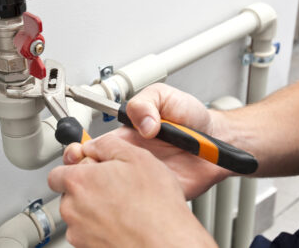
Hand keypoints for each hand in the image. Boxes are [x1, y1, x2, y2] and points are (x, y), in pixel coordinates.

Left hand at [49, 134, 217, 247]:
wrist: (166, 243)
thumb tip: (95, 145)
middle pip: (70, 194)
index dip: (77, 169)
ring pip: (80, 215)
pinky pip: (90, 233)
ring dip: (96, 210)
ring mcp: (79, 233)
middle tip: (115, 187)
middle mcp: (72, 209)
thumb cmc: (155, 206)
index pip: (57, 173)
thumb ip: (107, 145)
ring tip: (124, 207)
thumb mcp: (137, 157)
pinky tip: (125, 223)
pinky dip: (103, 228)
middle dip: (88, 189)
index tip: (91, 169)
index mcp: (79, 182)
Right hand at [65, 83, 232, 198]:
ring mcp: (143, 177)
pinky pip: (140, 202)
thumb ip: (146, 102)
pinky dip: (135, 201)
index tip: (79, 152)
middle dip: (87, 172)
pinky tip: (138, 192)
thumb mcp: (166, 96)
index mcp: (127, 136)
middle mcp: (131, 159)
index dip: (81, 151)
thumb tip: (141, 123)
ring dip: (109, 187)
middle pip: (97, 171)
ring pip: (114, 190)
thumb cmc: (193, 118)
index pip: (94, 146)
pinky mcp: (159, 193)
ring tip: (117, 178)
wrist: (219, 140)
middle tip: (93, 168)